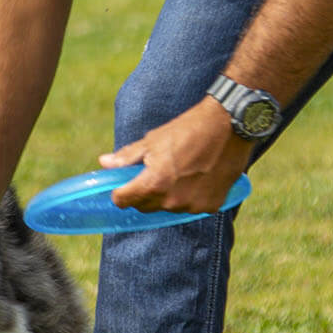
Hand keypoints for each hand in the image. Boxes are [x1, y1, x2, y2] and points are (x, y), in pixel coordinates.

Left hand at [101, 98, 250, 214]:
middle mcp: (171, 200)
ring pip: (168, 207)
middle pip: (144, 206)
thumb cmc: (188, 129)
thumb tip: (104, 163)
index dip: (120, 191)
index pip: (122, 201)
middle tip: (154, 170)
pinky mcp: (211, 206)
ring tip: (180, 170)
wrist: (229, 125)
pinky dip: (190, 196)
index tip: (124, 183)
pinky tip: (198, 177)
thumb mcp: (153, 140)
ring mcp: (192, 206)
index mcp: (153, 183)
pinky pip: (191, 207)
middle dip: (143, 192)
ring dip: (168, 195)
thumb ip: (127, 157)